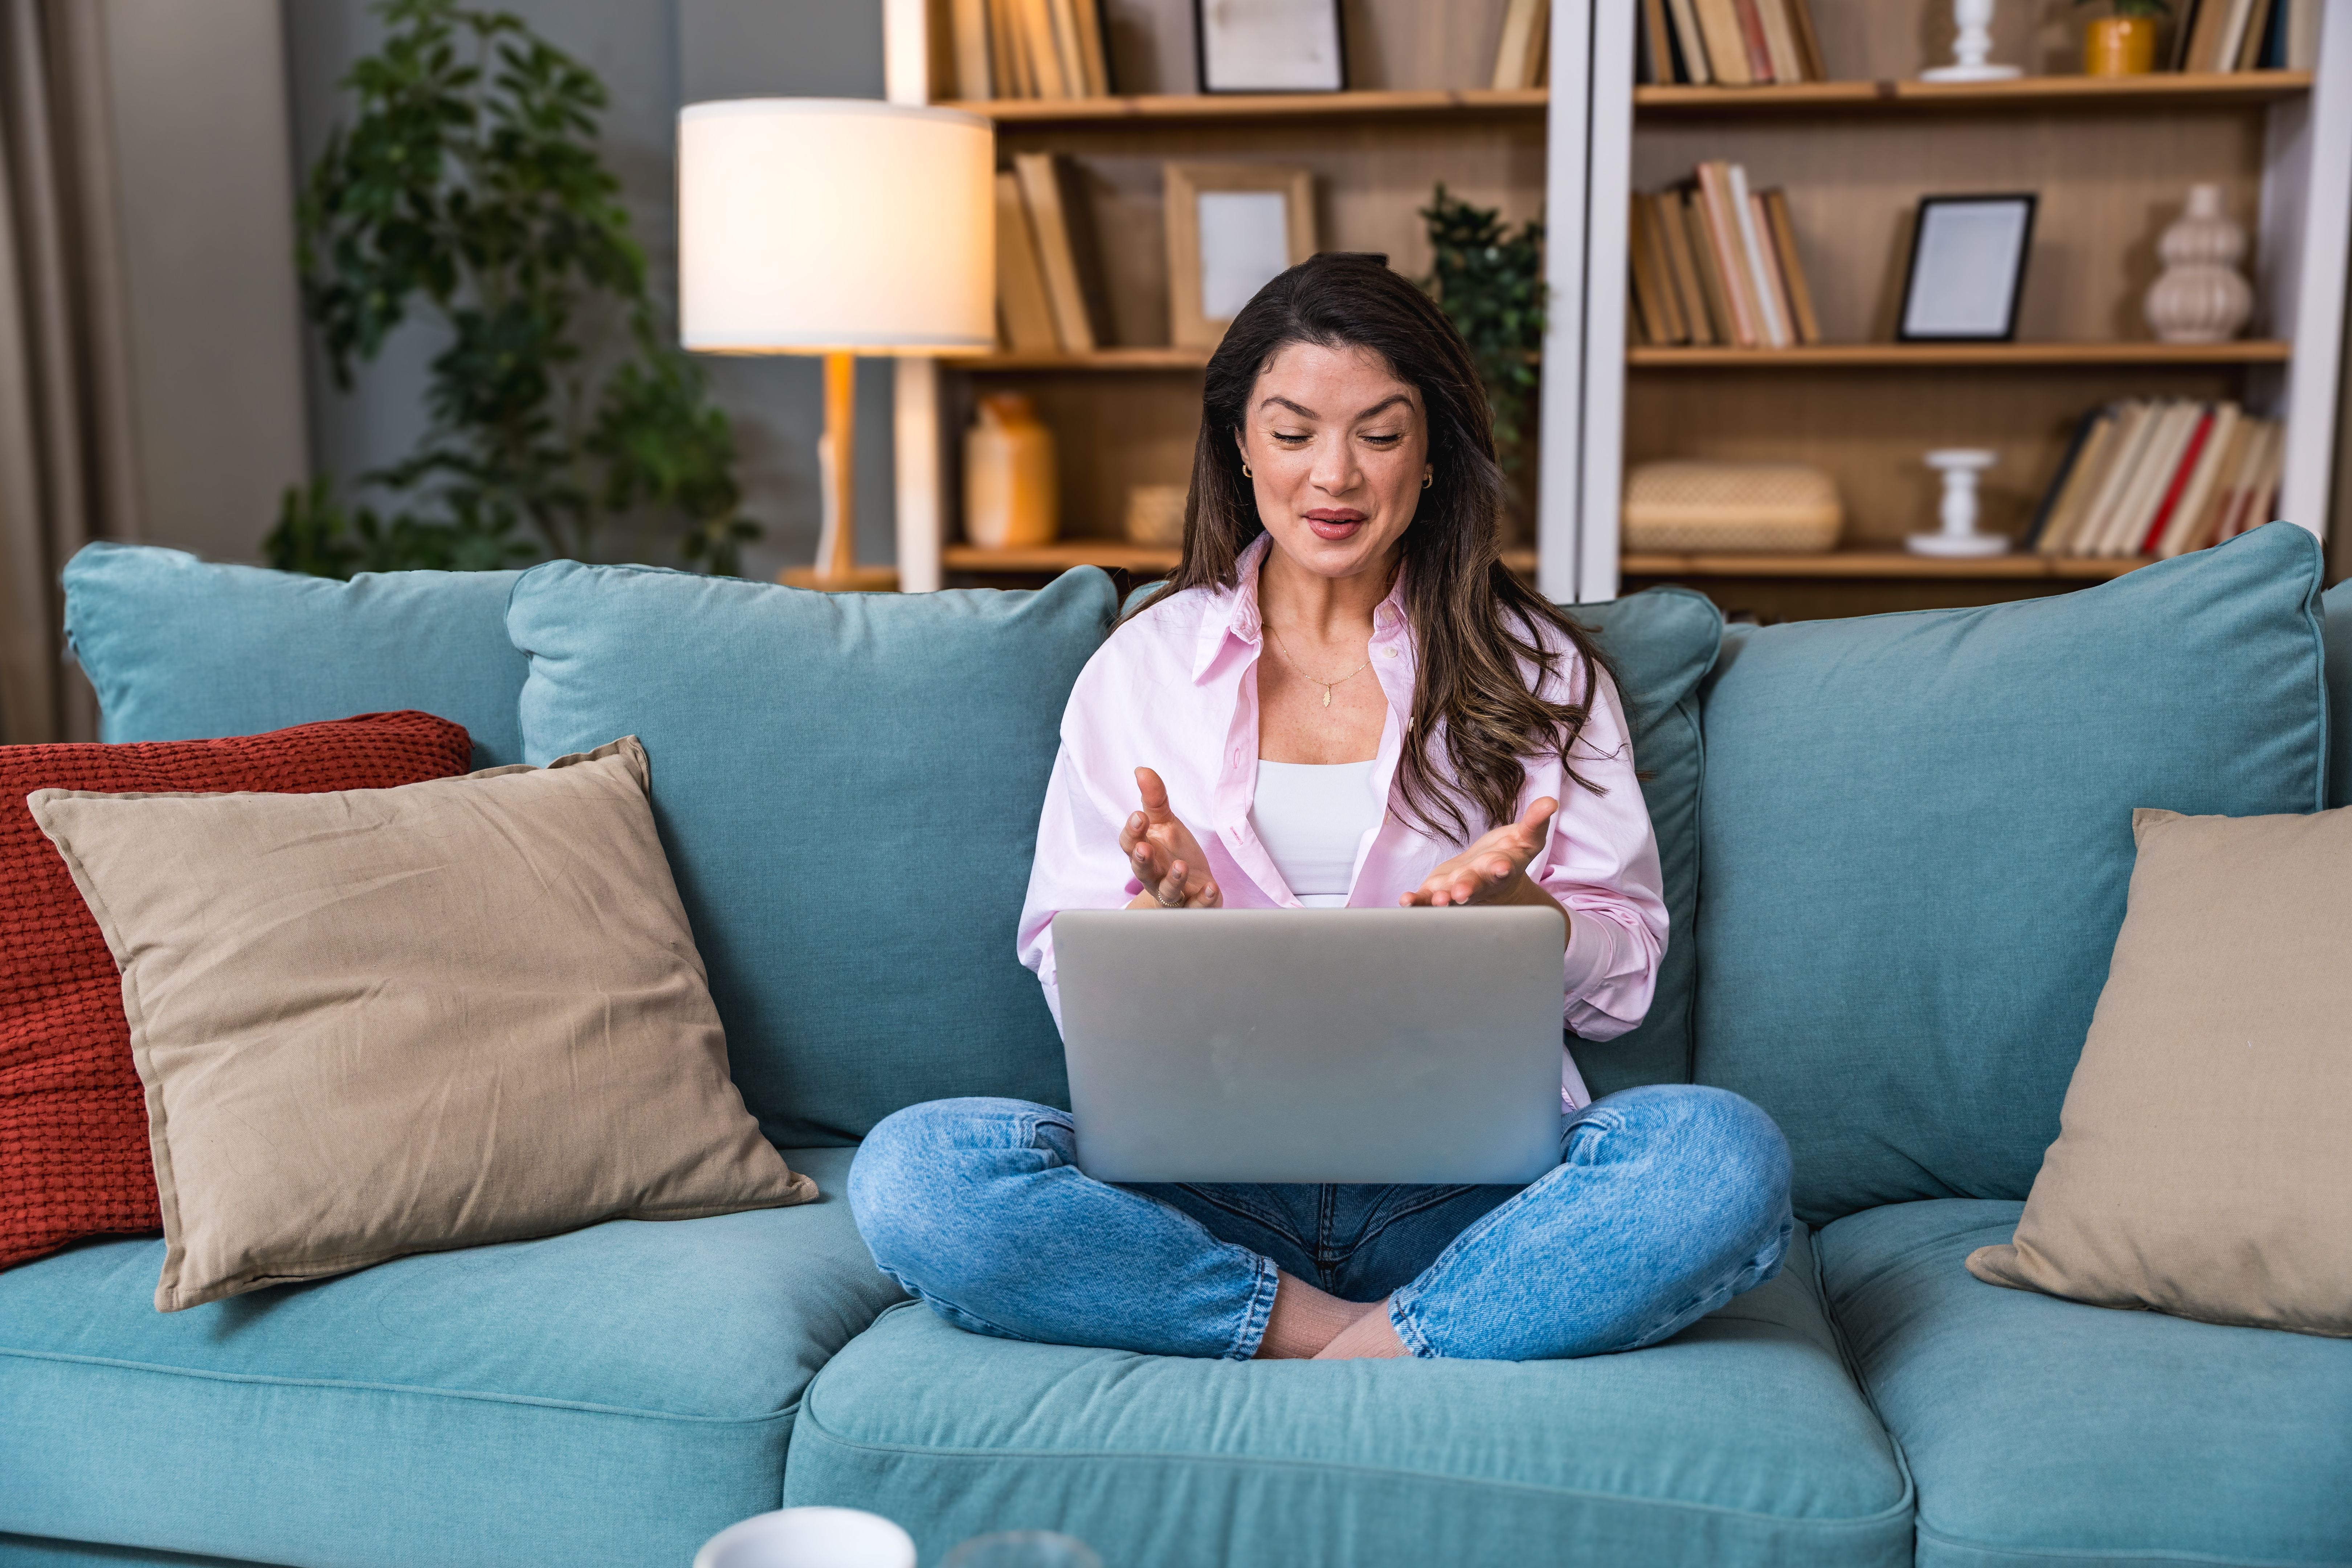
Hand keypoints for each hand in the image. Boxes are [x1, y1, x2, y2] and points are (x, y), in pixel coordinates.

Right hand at [1121, 766, 1221, 908]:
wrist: (1189, 888)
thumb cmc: (1171, 853)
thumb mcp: (1165, 824)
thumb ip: (1154, 799)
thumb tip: (1141, 770)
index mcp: (1144, 852)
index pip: (1130, 843)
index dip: (1132, 831)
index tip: (1139, 816)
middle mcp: (1153, 875)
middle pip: (1142, 870)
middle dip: (1142, 860)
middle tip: (1143, 849)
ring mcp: (1172, 893)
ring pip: (1167, 890)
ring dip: (1173, 879)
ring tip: (1181, 865)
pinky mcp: (1193, 906)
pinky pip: (1196, 907)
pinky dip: (1203, 899)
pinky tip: (1211, 888)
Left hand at [1399, 797, 1556, 908]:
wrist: (1491, 881)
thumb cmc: (1509, 855)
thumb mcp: (1526, 836)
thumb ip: (1535, 821)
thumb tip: (1551, 801)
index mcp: (1503, 867)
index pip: (1504, 867)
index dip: (1502, 867)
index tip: (1501, 867)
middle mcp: (1481, 883)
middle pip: (1475, 886)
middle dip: (1469, 888)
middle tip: (1462, 892)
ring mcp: (1458, 891)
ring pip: (1451, 897)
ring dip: (1443, 899)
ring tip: (1438, 900)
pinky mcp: (1439, 893)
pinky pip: (1427, 899)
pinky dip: (1418, 901)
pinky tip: (1406, 901)